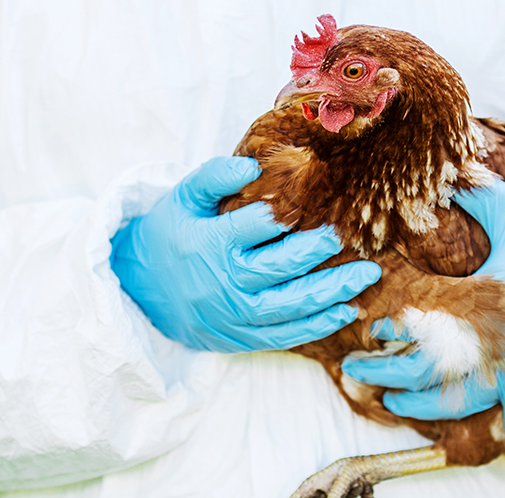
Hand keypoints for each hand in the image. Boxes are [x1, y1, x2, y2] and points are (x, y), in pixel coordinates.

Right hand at [110, 156, 381, 352]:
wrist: (139, 290)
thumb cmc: (169, 235)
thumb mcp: (181, 198)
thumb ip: (214, 176)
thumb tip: (252, 165)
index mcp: (210, 244)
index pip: (257, 226)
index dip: (284, 214)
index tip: (307, 203)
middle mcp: (225, 282)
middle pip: (281, 267)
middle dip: (317, 251)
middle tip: (342, 236)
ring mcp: (234, 315)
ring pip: (291, 305)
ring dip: (332, 292)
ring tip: (365, 276)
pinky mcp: (240, 337)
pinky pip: (285, 336)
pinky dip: (317, 326)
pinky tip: (346, 311)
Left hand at [342, 181, 504, 431]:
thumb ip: (474, 198)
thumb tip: (446, 177)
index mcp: (477, 305)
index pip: (418, 330)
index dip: (390, 333)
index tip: (373, 328)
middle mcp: (491, 346)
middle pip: (425, 377)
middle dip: (387, 376)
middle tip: (359, 370)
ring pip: (457, 406)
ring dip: (420, 407)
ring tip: (394, 402)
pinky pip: (501, 412)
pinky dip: (474, 415)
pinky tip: (453, 414)